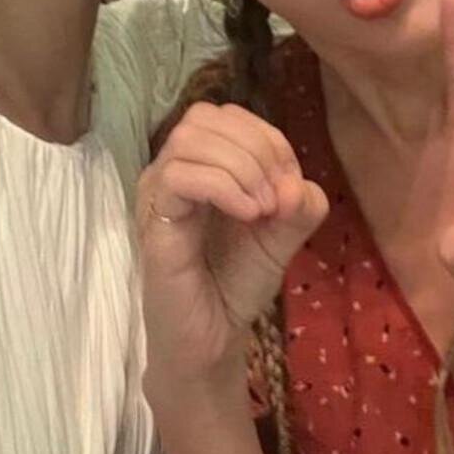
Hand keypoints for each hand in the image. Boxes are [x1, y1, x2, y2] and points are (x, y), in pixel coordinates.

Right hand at [135, 103, 327, 401]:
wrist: (212, 337)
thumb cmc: (236, 281)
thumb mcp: (282, 235)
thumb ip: (300, 205)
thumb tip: (295, 185)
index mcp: (202, 164)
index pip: (228, 116)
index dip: (267, 138)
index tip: (289, 186)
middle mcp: (173, 169)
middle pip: (205, 116)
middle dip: (255, 146)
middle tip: (277, 196)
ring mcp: (158, 191)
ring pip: (189, 139)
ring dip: (240, 166)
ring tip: (262, 209)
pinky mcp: (153, 219)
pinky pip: (179, 176)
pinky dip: (223, 185)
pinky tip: (248, 214)